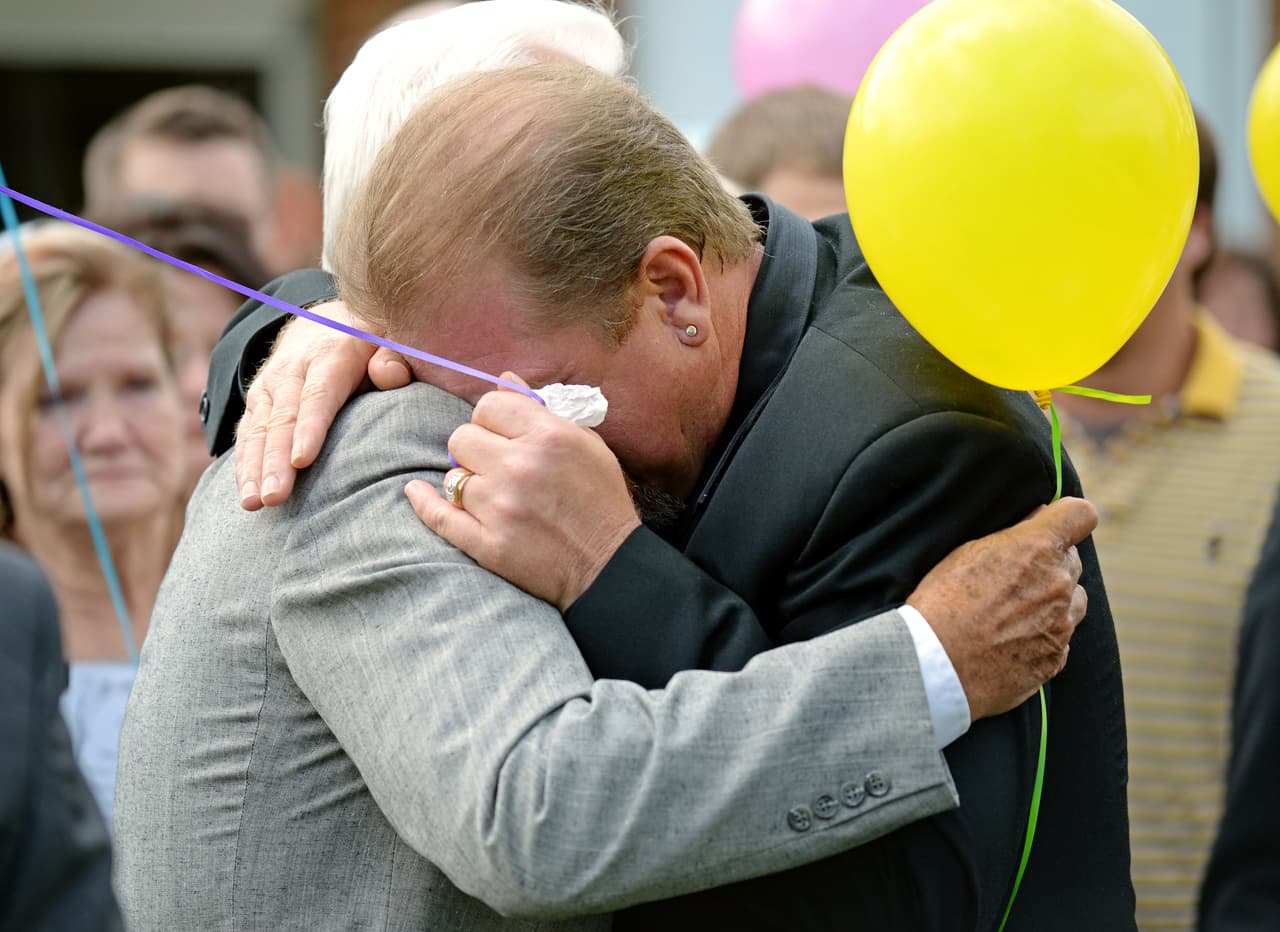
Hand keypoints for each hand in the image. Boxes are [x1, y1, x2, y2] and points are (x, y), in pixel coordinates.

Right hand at [235, 302, 410, 509]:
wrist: (325, 323)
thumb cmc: (368, 344)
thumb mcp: (387, 340)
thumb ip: (394, 358)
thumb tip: (390, 375)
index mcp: (329, 355)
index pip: (318, 395)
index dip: (309, 427)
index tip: (302, 460)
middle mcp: (291, 370)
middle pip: (282, 418)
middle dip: (275, 460)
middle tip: (273, 497)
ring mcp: (269, 386)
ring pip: (259, 429)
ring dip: (253, 468)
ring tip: (253, 503)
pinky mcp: (257, 401)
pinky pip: (247, 433)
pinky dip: (243, 463)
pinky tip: (244, 492)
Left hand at [404, 373, 641, 610]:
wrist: (611, 566)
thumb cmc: (602, 501)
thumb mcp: (586, 444)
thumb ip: (542, 410)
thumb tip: (504, 380)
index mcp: (548, 436)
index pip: (489, 405)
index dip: (491, 418)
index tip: (499, 433)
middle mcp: (520, 467)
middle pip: (462, 437)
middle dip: (475, 448)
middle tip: (494, 464)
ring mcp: (501, 508)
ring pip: (454, 477)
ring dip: (468, 482)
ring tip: (493, 494)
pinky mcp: (489, 544)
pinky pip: (440, 516)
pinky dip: (425, 503)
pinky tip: (417, 492)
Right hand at [905, 497, 1097, 720]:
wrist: (936, 666)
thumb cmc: (941, 604)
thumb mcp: (965, 554)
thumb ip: (1011, 537)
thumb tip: (1038, 519)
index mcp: (1037, 549)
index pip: (1081, 515)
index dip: (1068, 518)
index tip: (1052, 525)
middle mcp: (1059, 584)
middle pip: (1071, 561)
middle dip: (1049, 563)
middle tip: (1013, 577)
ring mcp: (1062, 625)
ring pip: (1074, 601)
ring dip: (1054, 601)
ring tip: (1013, 613)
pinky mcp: (1056, 660)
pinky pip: (1061, 640)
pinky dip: (1043, 637)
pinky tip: (1009, 642)